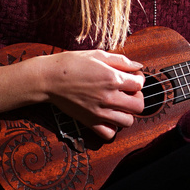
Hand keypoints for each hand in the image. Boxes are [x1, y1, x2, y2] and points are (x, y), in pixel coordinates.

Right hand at [0, 49, 143, 140]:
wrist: (49, 78)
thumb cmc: (71, 63)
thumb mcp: (98, 55)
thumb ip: (120, 61)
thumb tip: (138, 66)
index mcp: (113, 78)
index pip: (140, 84)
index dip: (138, 79)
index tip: (131, 77)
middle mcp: (109, 97)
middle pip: (139, 106)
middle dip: (137, 98)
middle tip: (127, 93)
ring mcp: (100, 112)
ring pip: (128, 122)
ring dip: (126, 114)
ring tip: (118, 106)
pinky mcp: (89, 122)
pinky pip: (109, 134)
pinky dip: (112, 128)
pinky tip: (107, 117)